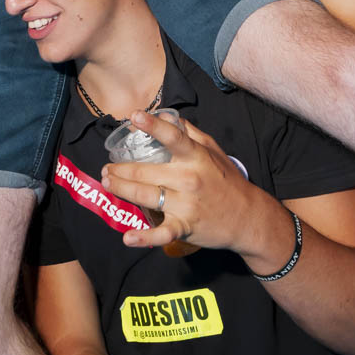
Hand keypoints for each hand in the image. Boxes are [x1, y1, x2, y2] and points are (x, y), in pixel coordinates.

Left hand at [100, 110, 269, 253]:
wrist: (248, 218)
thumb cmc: (227, 180)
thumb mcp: (213, 151)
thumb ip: (189, 133)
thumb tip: (165, 116)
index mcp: (196, 158)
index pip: (173, 138)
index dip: (153, 126)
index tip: (134, 116)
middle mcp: (189, 179)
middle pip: (145, 172)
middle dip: (120, 170)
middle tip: (107, 168)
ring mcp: (186, 205)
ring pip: (145, 196)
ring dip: (121, 189)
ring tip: (108, 183)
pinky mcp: (185, 227)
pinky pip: (161, 233)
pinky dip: (144, 237)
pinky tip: (128, 237)